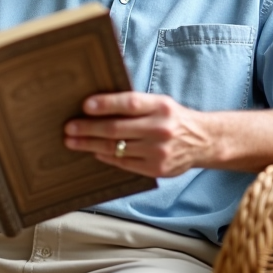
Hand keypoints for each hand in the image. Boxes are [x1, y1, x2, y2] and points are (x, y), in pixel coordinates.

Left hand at [63, 92, 213, 177]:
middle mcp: (160, 128)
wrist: (203, 141)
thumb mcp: (159, 103)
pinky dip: (106, 156)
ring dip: (90, 144)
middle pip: (117, 129)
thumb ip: (134, 104)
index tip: (85, 106)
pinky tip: (94, 151)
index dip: (106, 104)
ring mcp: (159, 151)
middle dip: (88, 128)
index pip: (129, 103)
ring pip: (117, 148)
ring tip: (73, 141)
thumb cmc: (172, 118)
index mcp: (161, 106)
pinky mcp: (157, 168)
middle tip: (69, 128)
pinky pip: (124, 163)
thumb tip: (97, 104)